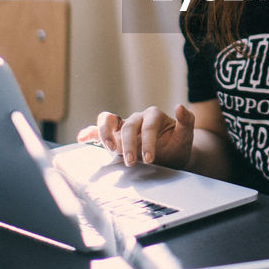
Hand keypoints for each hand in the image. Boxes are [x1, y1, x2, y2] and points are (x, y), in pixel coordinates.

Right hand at [76, 105, 194, 169]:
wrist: (173, 155)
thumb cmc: (179, 145)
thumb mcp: (186, 136)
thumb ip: (187, 121)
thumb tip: (180, 106)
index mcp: (154, 115)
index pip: (148, 126)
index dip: (148, 142)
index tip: (150, 159)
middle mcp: (137, 118)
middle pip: (128, 126)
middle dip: (129, 145)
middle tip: (131, 162)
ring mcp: (125, 126)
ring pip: (109, 121)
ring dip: (107, 135)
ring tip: (111, 149)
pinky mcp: (116, 135)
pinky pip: (99, 130)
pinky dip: (90, 133)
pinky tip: (82, 138)